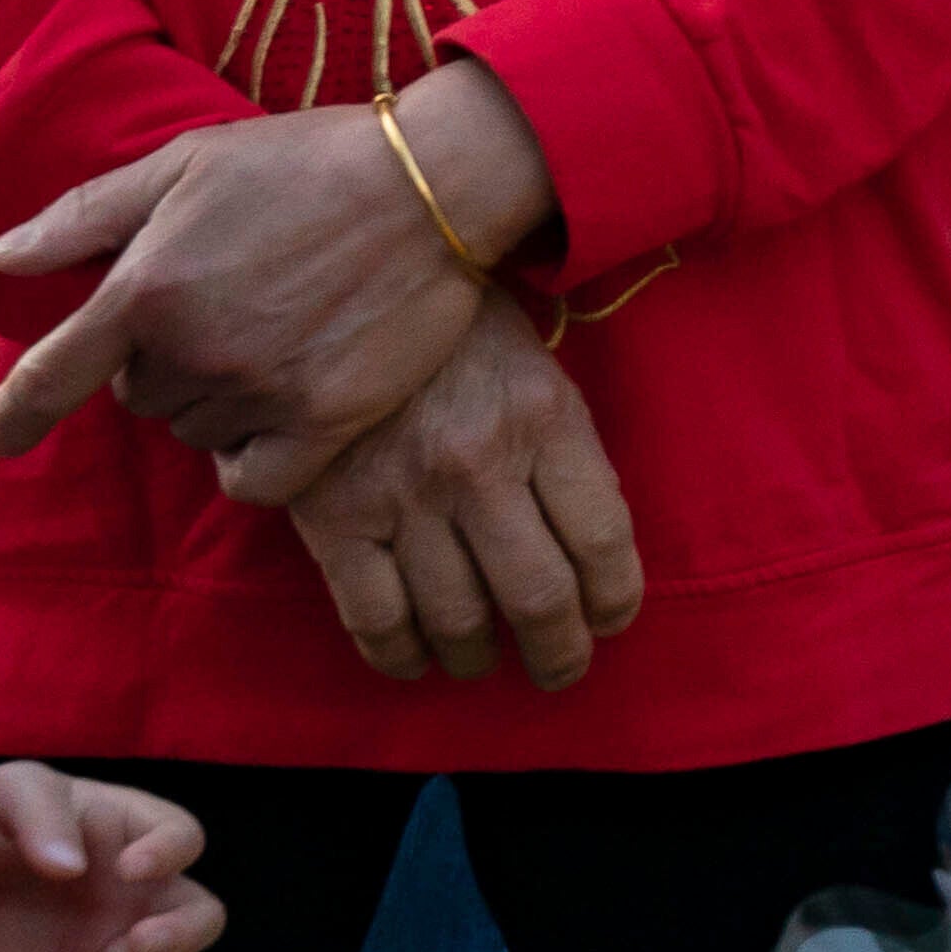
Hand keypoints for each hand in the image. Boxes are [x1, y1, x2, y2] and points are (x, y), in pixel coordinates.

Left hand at [0, 64, 557, 486]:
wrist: (433, 183)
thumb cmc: (303, 161)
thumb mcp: (185, 163)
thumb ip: (85, 216)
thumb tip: (3, 256)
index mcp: (146, 288)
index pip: (48, 378)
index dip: (11, 416)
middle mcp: (192, 351)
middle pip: (139, 397)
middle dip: (159, 361)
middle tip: (219, 308)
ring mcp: (260, 392)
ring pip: (196, 432)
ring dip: (212, 401)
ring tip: (265, 340)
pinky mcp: (324, 421)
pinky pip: (254, 479)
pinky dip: (251, 460)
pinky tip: (273, 422)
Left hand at [0, 764, 226, 951]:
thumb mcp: (10, 792)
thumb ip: (40, 816)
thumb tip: (68, 868)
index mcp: (135, 831)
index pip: (183, 837)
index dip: (168, 854)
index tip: (129, 866)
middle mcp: (139, 893)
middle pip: (200, 918)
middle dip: (181, 934)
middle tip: (140, 940)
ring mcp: (112, 943)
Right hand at [284, 306, 644, 688]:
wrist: (339, 285)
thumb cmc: (455, 328)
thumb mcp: (534, 365)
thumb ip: (566, 449)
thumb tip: (593, 548)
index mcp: (543, 417)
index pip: (602, 540)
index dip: (616, 600)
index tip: (611, 619)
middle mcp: (478, 463)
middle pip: (539, 597)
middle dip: (560, 652)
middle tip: (561, 666)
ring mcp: (402, 493)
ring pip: (458, 620)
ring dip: (479, 658)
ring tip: (484, 658)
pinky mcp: (333, 517)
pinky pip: (375, 618)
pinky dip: (400, 657)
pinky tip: (417, 659)